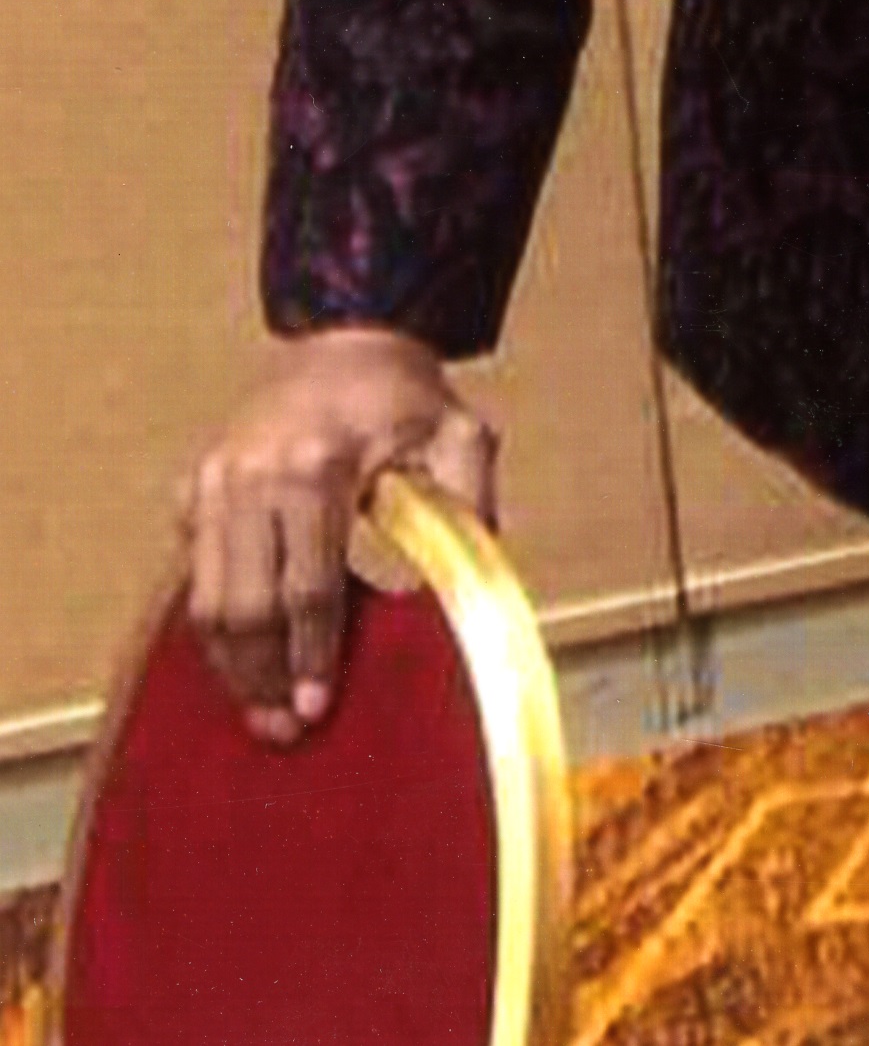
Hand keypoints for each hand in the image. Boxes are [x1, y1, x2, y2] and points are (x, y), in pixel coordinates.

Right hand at [181, 329, 497, 745]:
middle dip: (262, 676)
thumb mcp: (461, 438)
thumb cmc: (411, 399)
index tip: (317, 707)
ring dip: (228, 664)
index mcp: (317, 468)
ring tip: (257, 713)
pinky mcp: (194, 488)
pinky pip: (192, 574)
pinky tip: (237, 663)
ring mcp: (213, 482)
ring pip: (204, 598)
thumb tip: (473, 582)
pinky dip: (211, 624)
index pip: (307, 587)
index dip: (312, 654)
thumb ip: (469, 506)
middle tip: (283, 730)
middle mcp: (252, 477)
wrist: (349, 341)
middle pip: (243, 604)